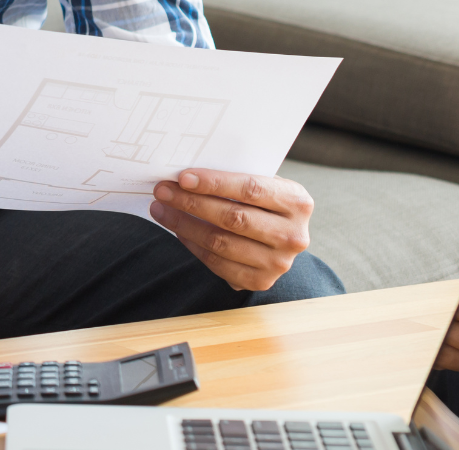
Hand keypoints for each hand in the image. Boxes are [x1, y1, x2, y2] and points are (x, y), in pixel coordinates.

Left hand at [149, 169, 313, 291]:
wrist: (283, 237)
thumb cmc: (264, 202)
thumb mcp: (263, 184)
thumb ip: (235, 178)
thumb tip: (185, 177)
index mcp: (297, 202)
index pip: (251, 189)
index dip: (214, 183)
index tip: (182, 177)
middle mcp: (294, 235)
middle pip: (233, 218)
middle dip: (191, 202)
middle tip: (162, 191)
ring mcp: (279, 263)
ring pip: (221, 242)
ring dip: (183, 224)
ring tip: (161, 209)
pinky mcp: (261, 281)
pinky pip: (218, 264)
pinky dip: (193, 245)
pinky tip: (178, 231)